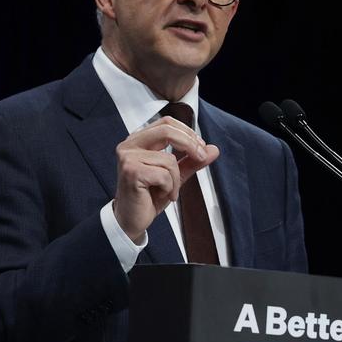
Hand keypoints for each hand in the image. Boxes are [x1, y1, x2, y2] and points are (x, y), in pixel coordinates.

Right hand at [112, 116, 219, 241]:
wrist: (131, 218)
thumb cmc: (149, 196)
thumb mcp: (175, 175)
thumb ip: (192, 161)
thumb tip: (212, 149)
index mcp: (139, 141)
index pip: (166, 122)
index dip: (187, 132)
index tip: (200, 147)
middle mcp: (130, 145)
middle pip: (167, 131)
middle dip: (190, 145)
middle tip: (200, 159)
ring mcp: (128, 158)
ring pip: (169, 159)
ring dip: (176, 179)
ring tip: (168, 190)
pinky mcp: (131, 172)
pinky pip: (164, 175)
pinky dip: (170, 188)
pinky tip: (162, 195)